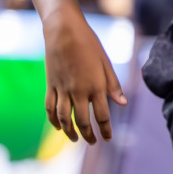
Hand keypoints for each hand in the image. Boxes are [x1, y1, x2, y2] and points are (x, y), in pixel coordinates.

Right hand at [42, 7, 126, 143]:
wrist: (63, 31)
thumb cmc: (89, 44)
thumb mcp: (106, 63)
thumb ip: (113, 85)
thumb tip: (122, 104)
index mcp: (96, 86)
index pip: (102, 115)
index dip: (105, 130)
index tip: (108, 139)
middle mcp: (78, 91)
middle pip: (82, 121)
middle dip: (88, 134)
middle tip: (93, 142)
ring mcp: (62, 89)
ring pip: (64, 118)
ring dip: (69, 131)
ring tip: (75, 139)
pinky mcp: (50, 85)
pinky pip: (50, 108)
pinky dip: (53, 120)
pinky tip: (58, 127)